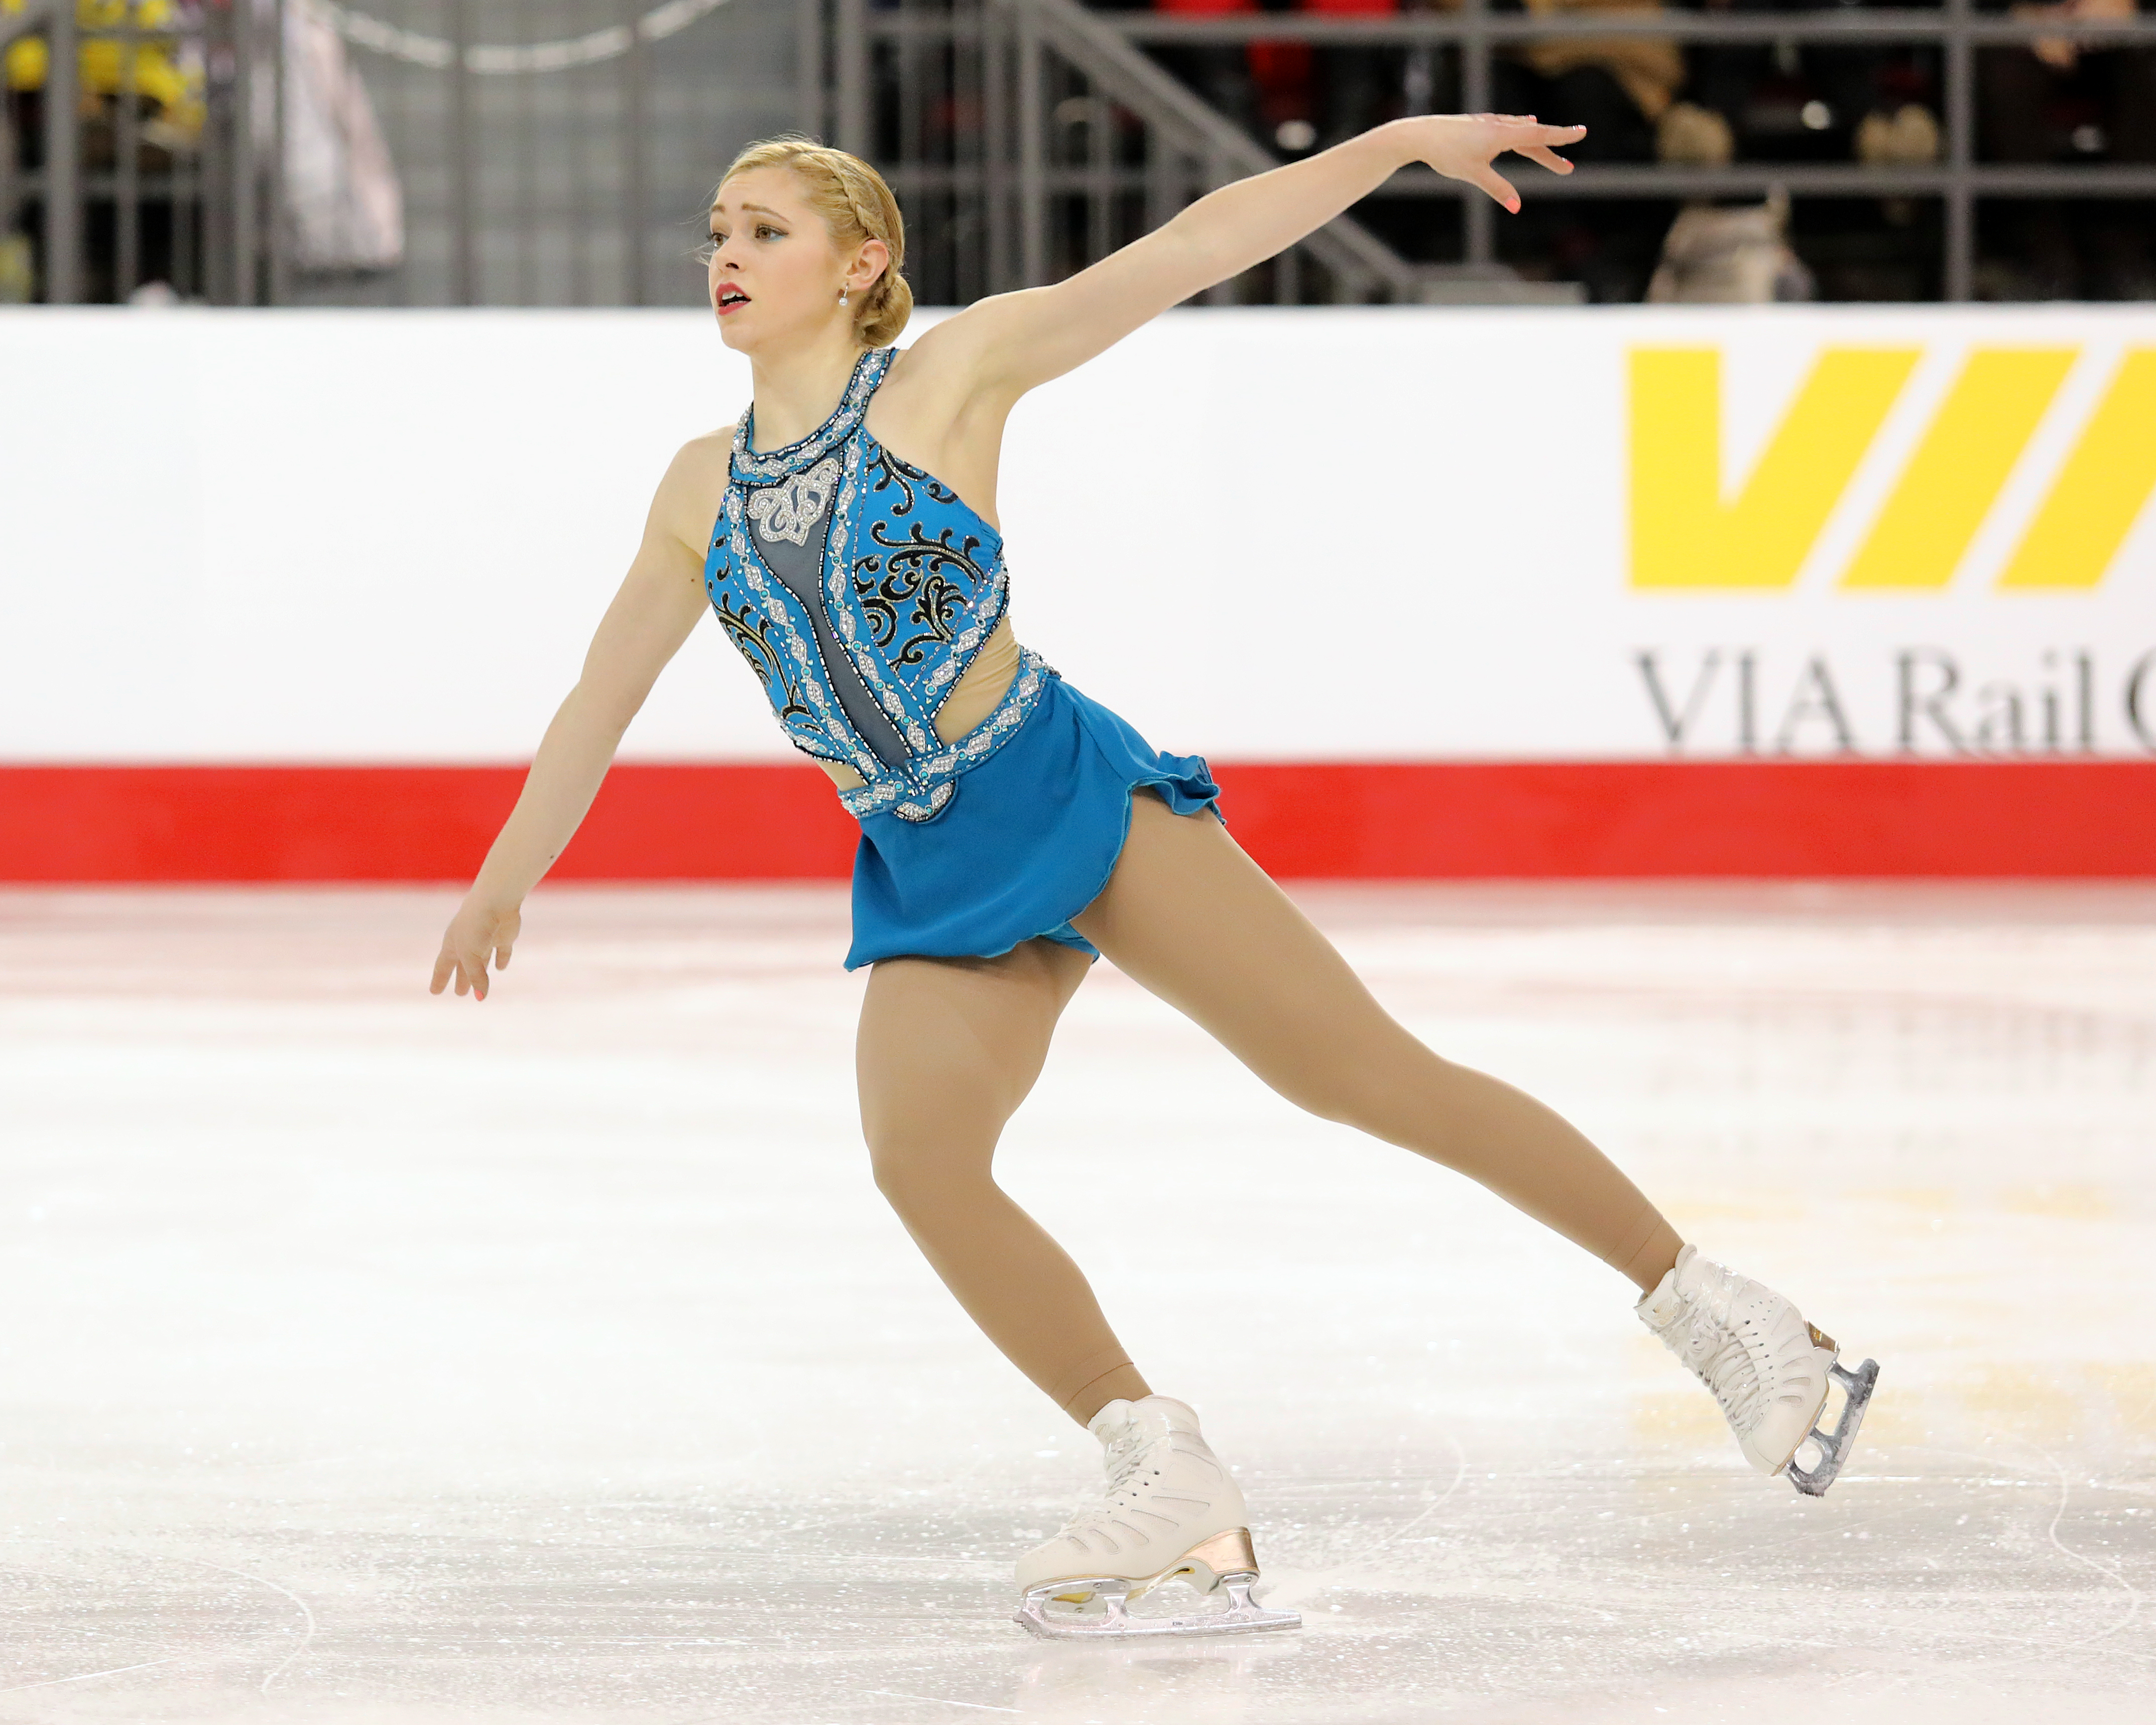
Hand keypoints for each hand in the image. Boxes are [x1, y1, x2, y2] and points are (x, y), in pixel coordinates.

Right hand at [430, 892, 521, 1000]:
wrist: (496, 901)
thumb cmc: (476, 927)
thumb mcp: (471, 955)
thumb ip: (475, 977)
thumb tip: (481, 998)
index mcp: (452, 945)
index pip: (443, 967)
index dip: (439, 980)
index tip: (434, 992)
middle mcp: (468, 943)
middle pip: (463, 967)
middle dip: (461, 980)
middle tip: (459, 994)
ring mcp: (486, 940)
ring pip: (481, 962)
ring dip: (479, 975)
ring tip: (478, 988)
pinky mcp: (504, 937)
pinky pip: (502, 952)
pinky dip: (501, 959)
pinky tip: (501, 967)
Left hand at [1396, 113, 1584, 214]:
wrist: (1420, 135)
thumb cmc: (1446, 154)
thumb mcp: (1473, 174)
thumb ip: (1497, 188)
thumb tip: (1516, 207)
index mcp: (1502, 135)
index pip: (1539, 136)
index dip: (1561, 136)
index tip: (1582, 132)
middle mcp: (1499, 125)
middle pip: (1532, 140)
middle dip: (1550, 154)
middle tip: (1568, 169)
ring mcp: (1489, 124)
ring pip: (1520, 133)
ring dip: (1536, 144)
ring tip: (1550, 150)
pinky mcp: (1479, 125)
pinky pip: (1508, 127)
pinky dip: (1521, 131)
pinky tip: (1524, 124)